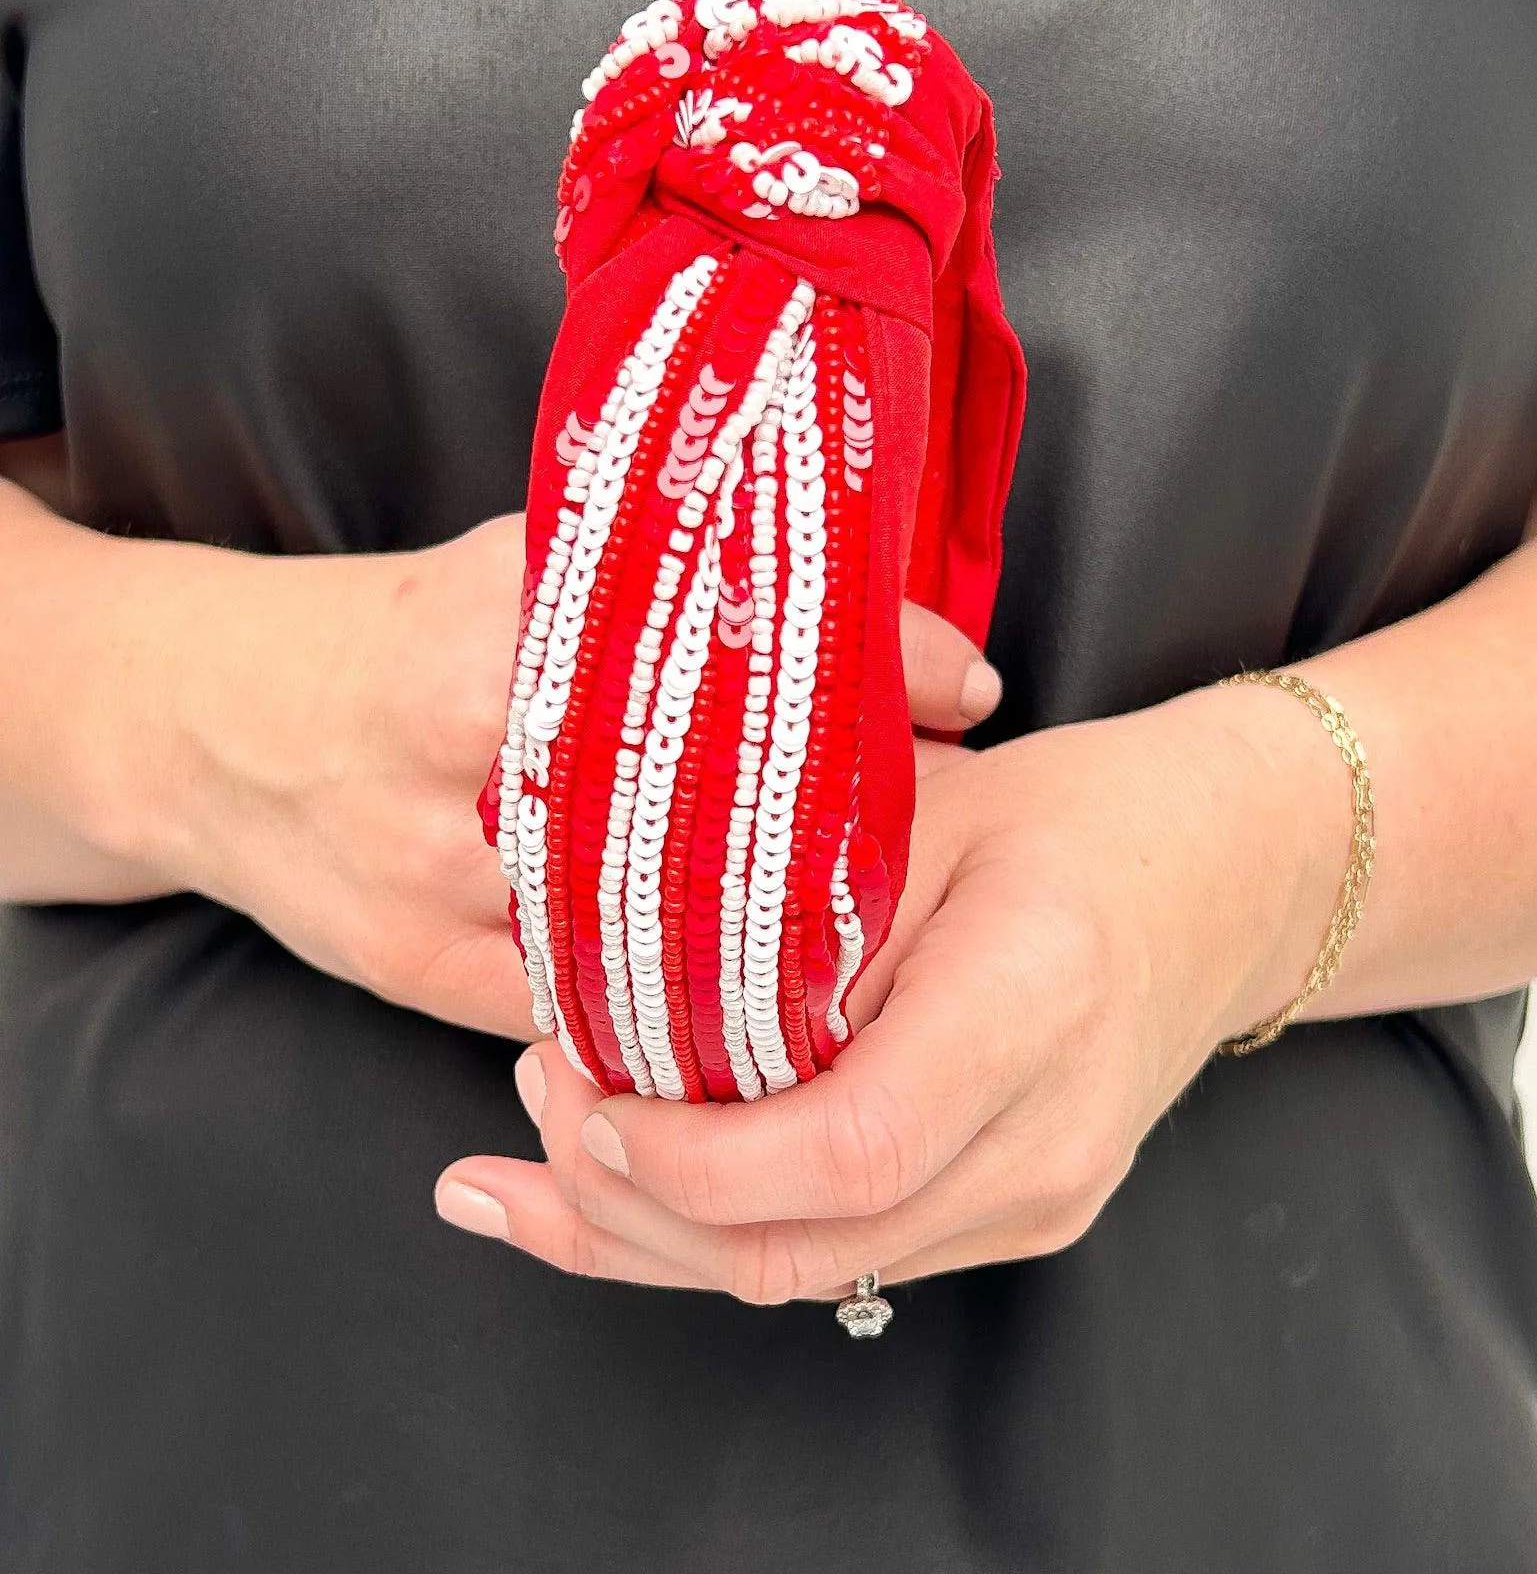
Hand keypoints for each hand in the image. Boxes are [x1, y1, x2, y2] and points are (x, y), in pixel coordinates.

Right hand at [129, 521, 995, 1038]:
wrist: (213, 732)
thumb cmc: (384, 637)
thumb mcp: (512, 569)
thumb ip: (649, 583)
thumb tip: (848, 587)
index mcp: (489, 647)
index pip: (707, 658)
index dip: (853, 671)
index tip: (965, 688)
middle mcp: (465, 772)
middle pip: (698, 811)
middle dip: (834, 814)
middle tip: (953, 808)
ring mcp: (441, 891)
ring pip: (652, 929)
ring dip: (778, 922)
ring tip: (892, 902)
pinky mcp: (425, 976)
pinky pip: (588, 1009)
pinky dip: (680, 1003)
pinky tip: (771, 991)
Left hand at [435, 683, 1342, 1291]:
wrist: (1225, 875)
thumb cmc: (1077, 817)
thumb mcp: (931, 809)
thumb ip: (800, 898)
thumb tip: (630, 975)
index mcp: (1033, 1004)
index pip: (849, 1143)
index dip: (696, 1152)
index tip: (581, 1094)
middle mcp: (1047, 1138)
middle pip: (808, 1246)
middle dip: (633, 1206)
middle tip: (529, 1105)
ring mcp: (1038, 1201)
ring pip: (809, 1277)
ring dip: (653, 1238)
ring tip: (524, 1169)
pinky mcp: (1017, 1219)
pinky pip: (844, 1257)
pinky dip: (721, 1234)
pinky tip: (618, 1202)